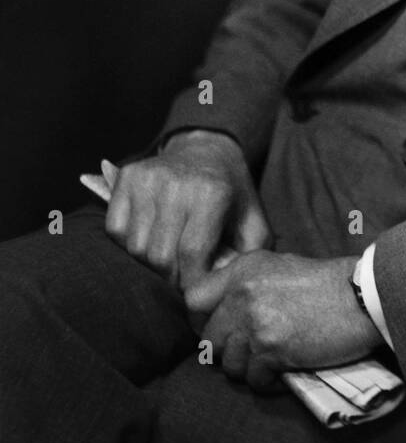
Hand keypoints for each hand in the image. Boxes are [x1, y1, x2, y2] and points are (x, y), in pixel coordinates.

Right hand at [104, 129, 271, 290]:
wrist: (208, 150)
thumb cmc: (231, 194)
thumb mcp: (253, 221)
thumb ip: (248, 256)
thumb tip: (229, 287)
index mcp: (212, 193)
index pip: (192, 254)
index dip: (192, 282)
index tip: (196, 292)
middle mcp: (177, 183)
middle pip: (160, 256)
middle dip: (171, 277)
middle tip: (181, 277)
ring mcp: (148, 178)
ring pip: (135, 247)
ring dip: (149, 262)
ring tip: (167, 257)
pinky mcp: (128, 177)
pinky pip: (115, 229)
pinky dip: (128, 242)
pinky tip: (149, 237)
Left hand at [183, 252, 381, 389]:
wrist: (362, 296)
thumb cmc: (328, 284)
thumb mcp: (280, 267)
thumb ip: (248, 285)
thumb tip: (223, 313)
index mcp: (243, 269)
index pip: (193, 299)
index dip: (201, 321)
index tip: (221, 331)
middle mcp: (242, 293)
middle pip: (210, 340)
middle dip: (230, 352)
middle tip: (255, 352)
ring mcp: (255, 323)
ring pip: (230, 365)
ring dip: (251, 370)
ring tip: (274, 361)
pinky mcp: (272, 350)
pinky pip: (254, 380)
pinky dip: (270, 382)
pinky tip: (286, 370)